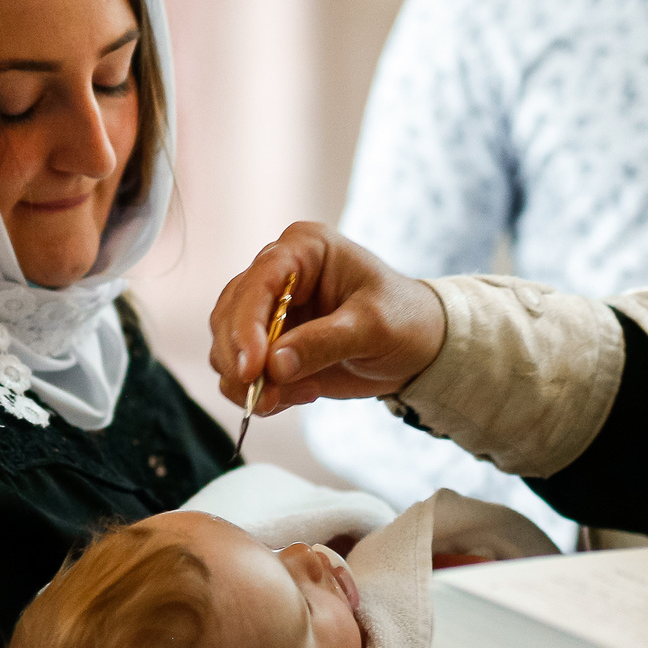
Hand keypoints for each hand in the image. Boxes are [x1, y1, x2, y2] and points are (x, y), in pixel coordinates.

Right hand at [207, 223, 446, 417]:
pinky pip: (242, 372)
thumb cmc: (406, 320)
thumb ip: (324, 343)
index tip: (253, 367)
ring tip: (288, 399)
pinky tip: (294, 398)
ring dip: (246, 382)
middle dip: (241, 360)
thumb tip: (274, 366)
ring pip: (227, 346)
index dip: (246, 325)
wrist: (420, 346)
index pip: (258, 281)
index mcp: (304, 248)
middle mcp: (278, 274)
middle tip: (264, 396)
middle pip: (229, 314)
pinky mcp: (270, 345)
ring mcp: (269, 311)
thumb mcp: (374, 327)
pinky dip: (257, 392)